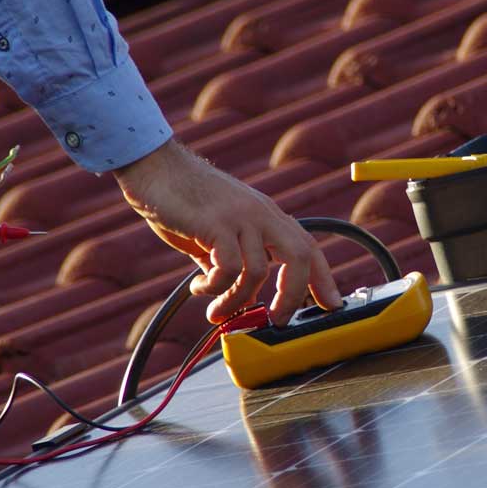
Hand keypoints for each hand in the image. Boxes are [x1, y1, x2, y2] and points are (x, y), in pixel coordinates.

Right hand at [114, 139, 342, 324]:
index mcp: (266, 216)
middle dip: (293, 296)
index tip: (332, 305)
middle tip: (276, 321)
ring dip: (237, 301)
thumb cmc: (184, 199)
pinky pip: (228, 267)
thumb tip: (240, 298)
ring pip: (258, 271)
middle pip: (299, 257)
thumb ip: (231, 262)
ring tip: (217, 313)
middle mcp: (260, 215)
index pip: (307, 247)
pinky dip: (216, 287)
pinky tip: (199, 288)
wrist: (154, 166)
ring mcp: (240, 217)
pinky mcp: (214, 222)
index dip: (323, 278)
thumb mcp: (217, 234)